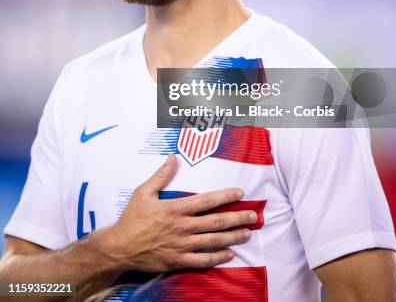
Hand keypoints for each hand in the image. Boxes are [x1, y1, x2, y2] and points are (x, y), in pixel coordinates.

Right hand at [105, 154, 255, 271]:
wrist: (119, 247)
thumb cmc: (131, 218)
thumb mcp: (143, 192)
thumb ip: (161, 175)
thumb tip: (173, 158)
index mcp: (175, 208)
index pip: (206, 201)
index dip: (225, 196)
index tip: (240, 193)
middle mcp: (182, 227)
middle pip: (215, 222)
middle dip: (236, 218)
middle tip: (253, 216)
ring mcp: (181, 245)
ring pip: (212, 241)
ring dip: (232, 237)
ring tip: (247, 234)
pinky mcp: (177, 261)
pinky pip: (202, 261)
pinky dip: (217, 257)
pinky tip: (229, 254)